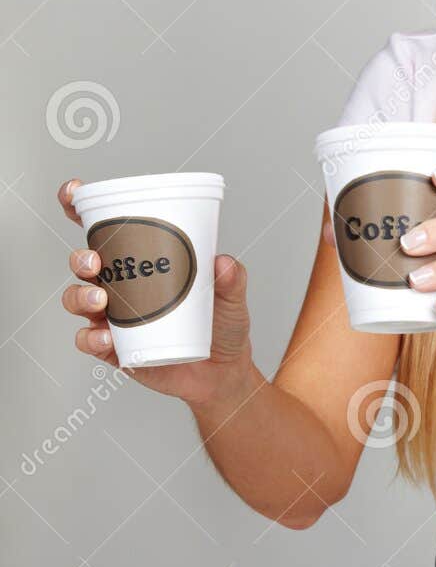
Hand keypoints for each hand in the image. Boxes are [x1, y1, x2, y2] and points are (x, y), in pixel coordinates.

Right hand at [58, 178, 253, 408]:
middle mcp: (121, 286)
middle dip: (80, 257)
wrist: (223, 374)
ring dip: (80, 296)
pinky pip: (89, 341)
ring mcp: (114, 318)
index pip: (105, 229)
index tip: (73, 192)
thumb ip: (232, 279)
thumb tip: (223, 262)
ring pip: (78, 299)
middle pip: (84, 263)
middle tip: (95, 261)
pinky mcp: (115, 350)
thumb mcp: (232, 298)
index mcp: (142, 262)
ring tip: (101, 300)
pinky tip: (106, 337)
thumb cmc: (221, 326)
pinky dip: (91, 338)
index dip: (79, 208)